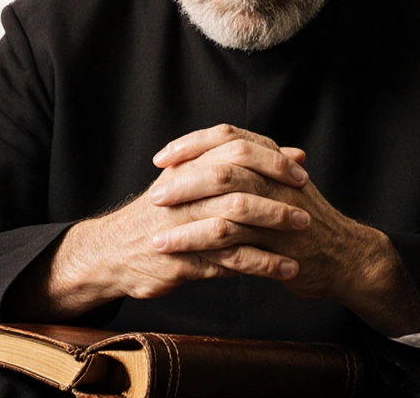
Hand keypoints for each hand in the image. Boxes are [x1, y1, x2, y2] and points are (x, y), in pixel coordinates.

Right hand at [61, 125, 312, 302]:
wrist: (113, 252)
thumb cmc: (165, 214)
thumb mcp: (196, 181)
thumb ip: (247, 166)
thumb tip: (298, 153)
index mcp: (188, 167)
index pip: (233, 149)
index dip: (271, 160)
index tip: (301, 173)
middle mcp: (182, 192)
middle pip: (235, 184)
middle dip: (275, 197)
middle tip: (306, 211)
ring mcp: (180, 226)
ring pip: (232, 224)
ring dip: (270, 233)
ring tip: (302, 242)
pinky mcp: (180, 259)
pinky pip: (227, 262)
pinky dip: (260, 265)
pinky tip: (284, 270)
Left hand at [150, 125, 380, 304]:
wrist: (345, 257)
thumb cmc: (305, 220)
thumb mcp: (281, 184)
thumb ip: (250, 166)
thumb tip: (207, 152)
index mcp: (274, 160)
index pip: (228, 137)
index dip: (191, 143)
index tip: (162, 157)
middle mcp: (278, 179)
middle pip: (224, 167)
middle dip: (184, 181)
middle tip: (155, 196)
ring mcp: (280, 211)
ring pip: (227, 207)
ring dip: (187, 222)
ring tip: (157, 236)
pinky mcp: (280, 245)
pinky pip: (235, 244)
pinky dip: (203, 250)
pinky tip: (179, 258)